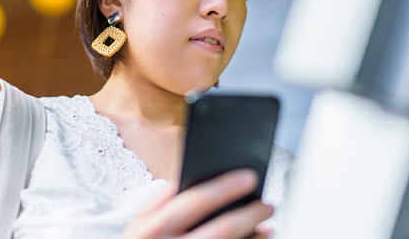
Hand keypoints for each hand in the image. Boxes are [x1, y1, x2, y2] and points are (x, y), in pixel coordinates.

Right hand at [122, 169, 273, 238]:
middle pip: (221, 230)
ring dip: (255, 236)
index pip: (195, 200)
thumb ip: (163, 201)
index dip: (225, 187)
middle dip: (250, 214)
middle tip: (267, 205)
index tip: (249, 176)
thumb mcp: (140, 224)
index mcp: (153, 227)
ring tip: (267, 224)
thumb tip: (196, 177)